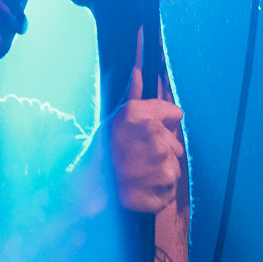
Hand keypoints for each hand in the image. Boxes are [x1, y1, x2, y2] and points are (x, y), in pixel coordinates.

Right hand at [106, 30, 184, 213]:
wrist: (87, 190)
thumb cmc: (100, 152)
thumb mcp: (114, 118)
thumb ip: (133, 95)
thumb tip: (138, 71)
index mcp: (140, 115)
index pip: (175, 113)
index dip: (162, 123)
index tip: (145, 134)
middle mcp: (154, 137)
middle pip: (175, 143)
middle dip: (160, 150)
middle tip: (136, 157)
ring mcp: (160, 165)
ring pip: (173, 166)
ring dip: (159, 171)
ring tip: (136, 173)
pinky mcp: (164, 189)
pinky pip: (170, 188)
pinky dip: (158, 190)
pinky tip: (140, 187)